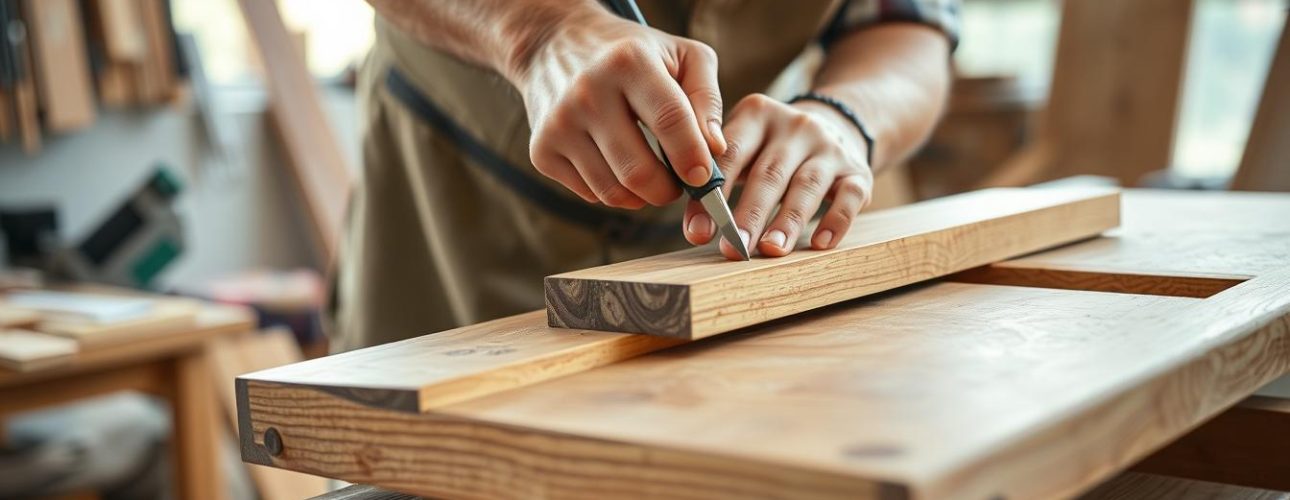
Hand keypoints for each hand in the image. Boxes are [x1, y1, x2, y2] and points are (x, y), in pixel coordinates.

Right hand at [512, 6, 725, 208]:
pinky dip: (613, 191)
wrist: (553, 46)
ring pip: (614, 192)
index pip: (670, 121)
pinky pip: (590, 194)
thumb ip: (707, 98)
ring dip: (643, 196)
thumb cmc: (631, 53)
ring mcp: (559, 124)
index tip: (706, 178)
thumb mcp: (681, 54)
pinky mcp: (541, 150)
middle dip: (669, 190)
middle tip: (679, 184)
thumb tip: (715, 150)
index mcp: (628, 61)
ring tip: (652, 175)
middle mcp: (587, 92)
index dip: (693, 157)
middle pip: (639, 171)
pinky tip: (618, 165)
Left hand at [683, 94, 873, 259]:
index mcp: (757, 114)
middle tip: (734, 249)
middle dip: (750, 214)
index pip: (731, 153)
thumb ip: (716, 178)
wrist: (832, 125)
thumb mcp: (741, 145)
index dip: (713, 194)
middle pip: (770, 173)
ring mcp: (829, 147)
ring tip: (771, 250)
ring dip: (788, 221)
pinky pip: (850, 197)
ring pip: (807, 185)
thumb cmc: (767, 149)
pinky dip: (837, 221)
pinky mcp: (857, 170)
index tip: (699, 231)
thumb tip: (695, 229)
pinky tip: (820, 244)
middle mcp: (796, 125)